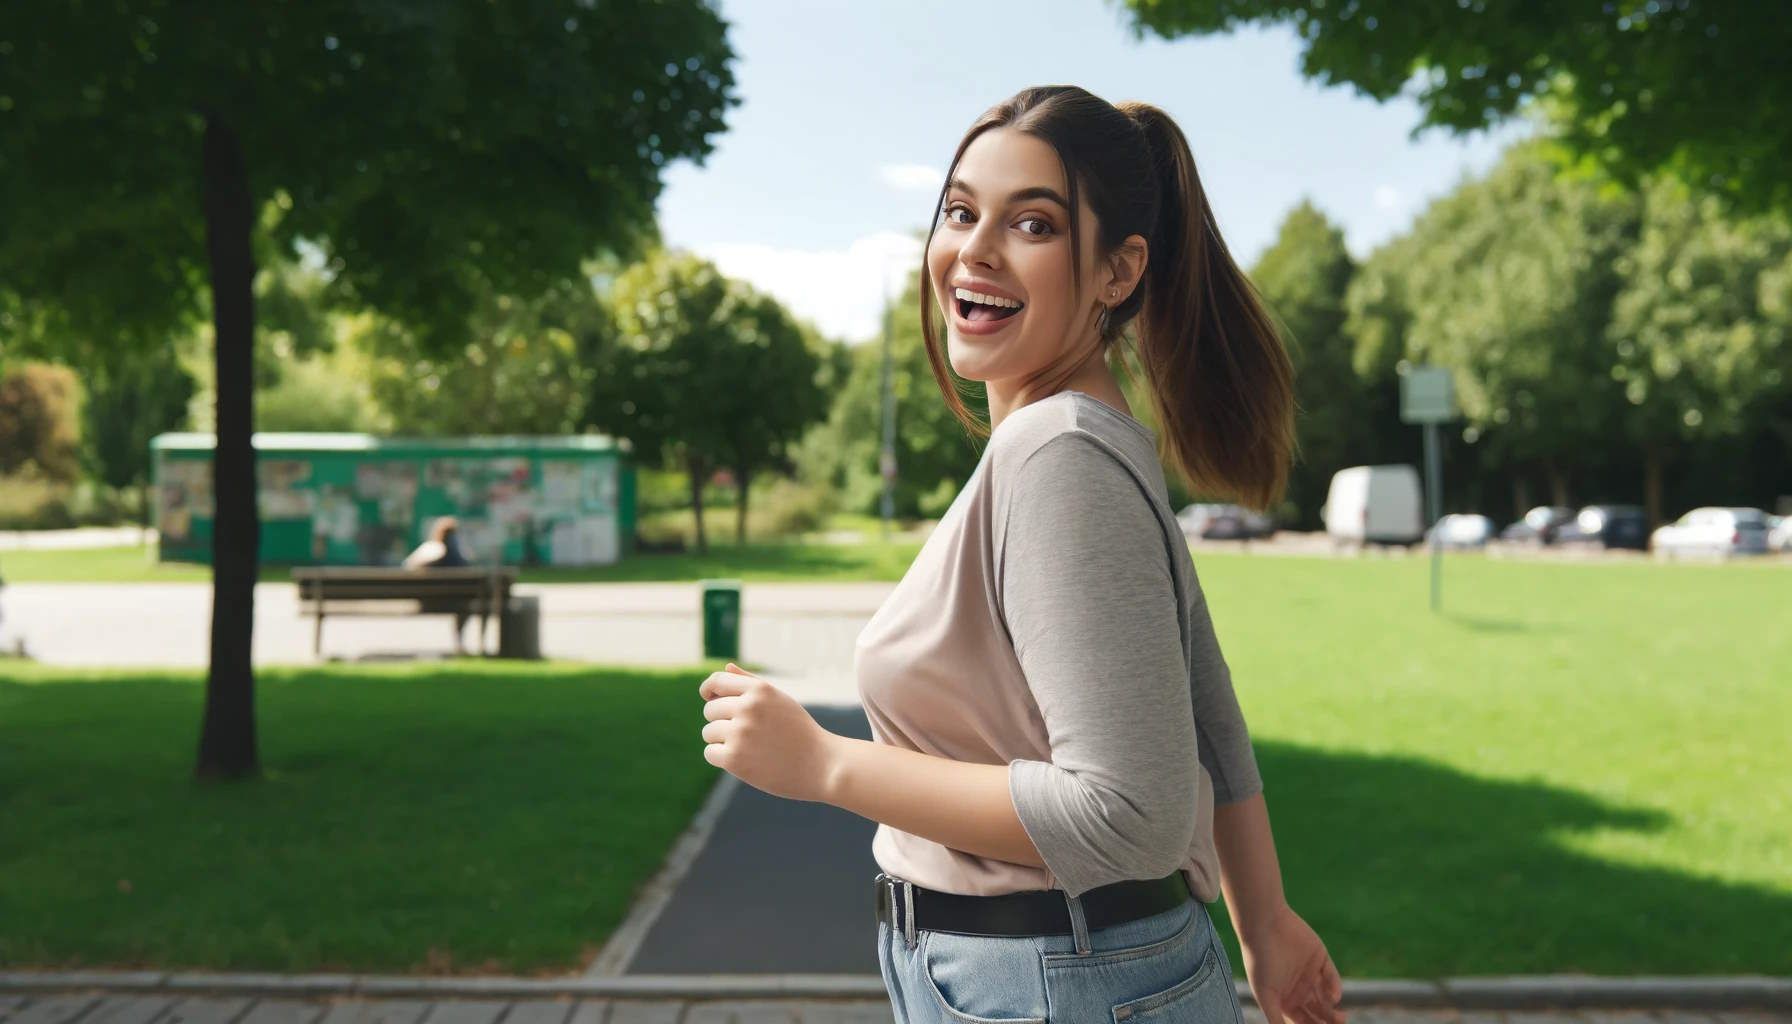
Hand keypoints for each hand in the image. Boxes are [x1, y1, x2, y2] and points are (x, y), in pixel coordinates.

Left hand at [699, 662, 836, 802]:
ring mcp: (740, 733)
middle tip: (746, 734)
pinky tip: (744, 760)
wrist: (822, 765)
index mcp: (759, 690)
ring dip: (722, 741)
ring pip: (709, 732)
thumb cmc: (800, 731)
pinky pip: (711, 752)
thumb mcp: (779, 700)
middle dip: (721, 721)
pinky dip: (722, 758)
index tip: (709, 698)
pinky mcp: (734, 758)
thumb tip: (726, 668)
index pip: (716, 681)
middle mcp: (748, 707)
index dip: (708, 690)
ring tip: (749, 748)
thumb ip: (750, 683)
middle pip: (710, 710)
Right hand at [1237, 903, 1345, 1023]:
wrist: (1265, 924)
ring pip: (1327, 998)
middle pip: (1317, 1012)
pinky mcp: (1321, 959)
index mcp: (1285, 998)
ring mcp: (1310, 973)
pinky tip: (1333, 997)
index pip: (1303, 1021)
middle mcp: (1298, 988)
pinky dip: (1334, 987)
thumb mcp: (1264, 993)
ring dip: (1333, 1010)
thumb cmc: (1260, 960)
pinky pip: (1332, 977)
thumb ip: (1275, 1018)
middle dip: (1326, 1022)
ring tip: (1339, 1017)